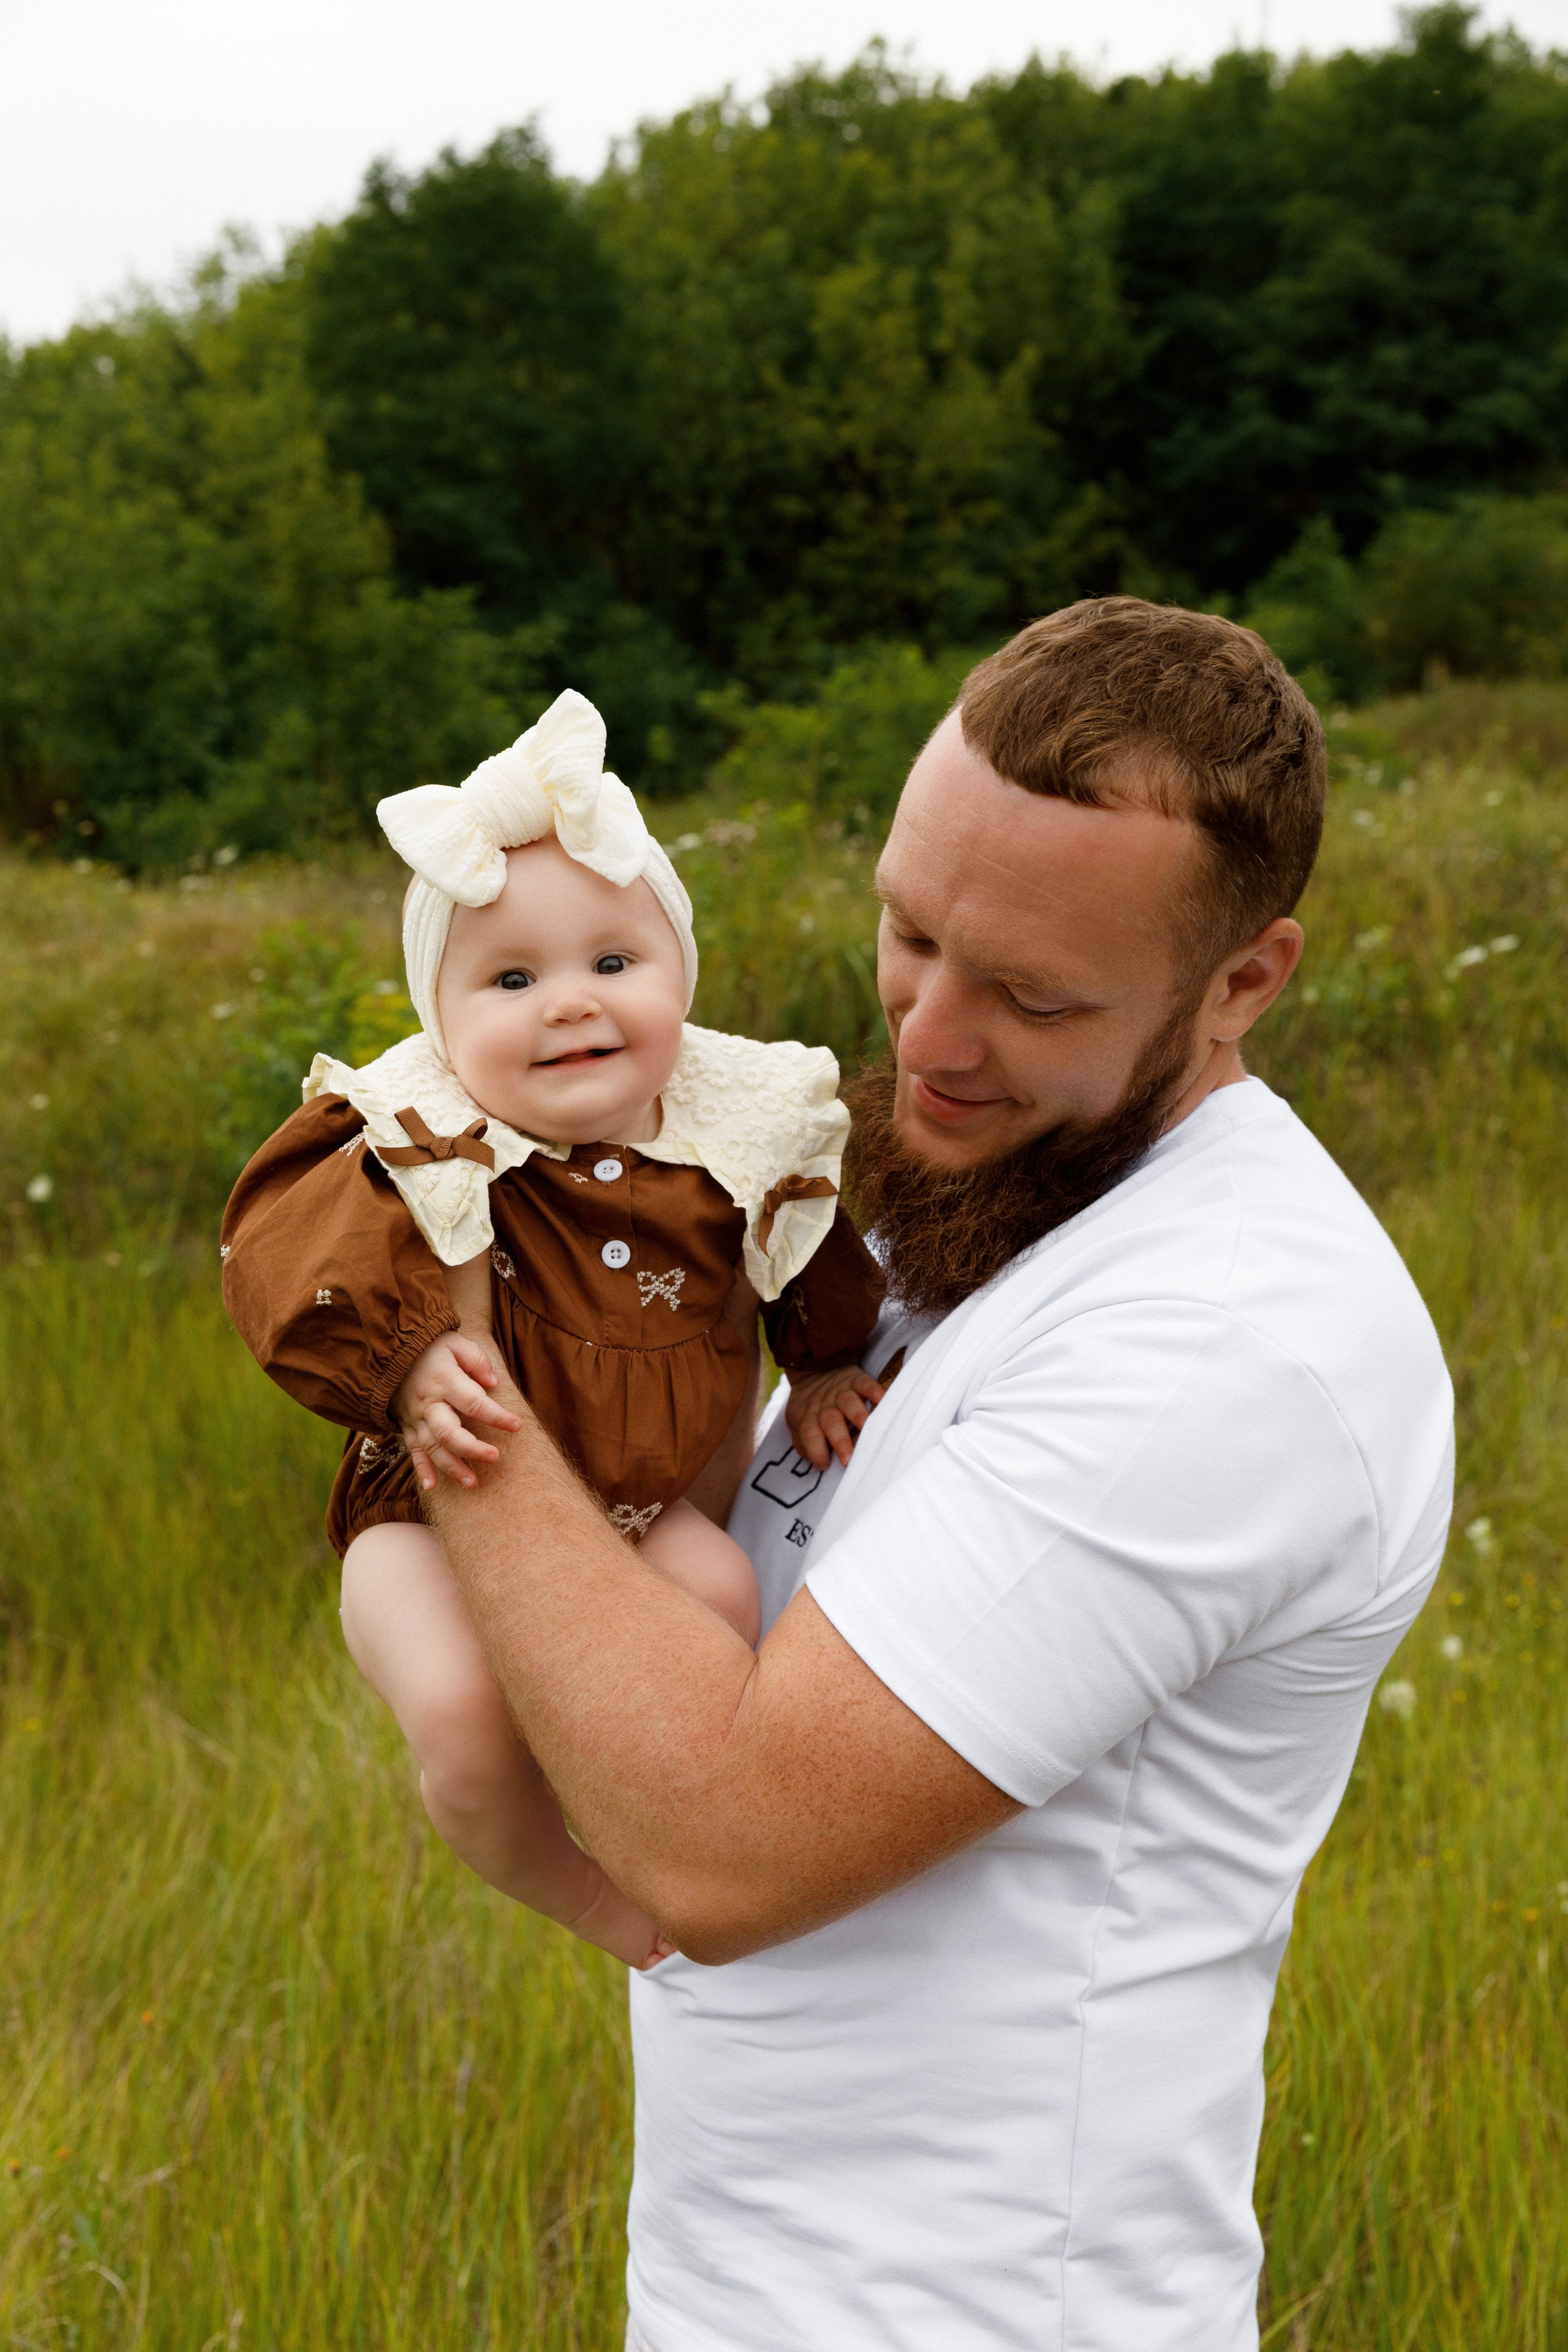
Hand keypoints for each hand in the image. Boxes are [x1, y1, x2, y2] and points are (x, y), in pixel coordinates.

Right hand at [389, 1333, 522, 1492]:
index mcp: (444, 1380)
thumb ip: (476, 1361)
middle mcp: (428, 1403)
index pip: (474, 1402)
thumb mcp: (455, 1343)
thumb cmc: (429, 1346)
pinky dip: (421, 1469)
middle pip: (449, 1432)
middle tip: (495, 1457)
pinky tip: (432, 1487)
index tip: (517, 1425)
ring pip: (432, 1447)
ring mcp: (415, 1417)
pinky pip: (413, 1451)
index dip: (496, 1416)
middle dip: (472, 1448)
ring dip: (451, 1467)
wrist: (387, 1350)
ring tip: (472, 1483)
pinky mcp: (406, 1426)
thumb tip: (494, 1384)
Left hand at [784, 1365, 884, 1470]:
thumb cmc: (809, 1406)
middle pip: (830, 1422)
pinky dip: (873, 1390)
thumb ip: (802, 1442)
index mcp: (808, 1417)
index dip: (815, 1451)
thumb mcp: (797, 1421)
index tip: (825, 1465)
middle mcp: (825, 1405)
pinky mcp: (855, 1380)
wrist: (814, 1369)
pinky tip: (881, 1398)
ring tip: (867, 1429)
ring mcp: (841, 1392)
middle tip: (848, 1459)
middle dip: (839, 1441)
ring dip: (858, 1416)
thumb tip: (814, 1462)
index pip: (809, 1435)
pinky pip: (864, 1384)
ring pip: (848, 1403)